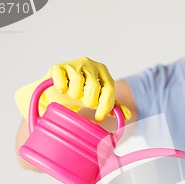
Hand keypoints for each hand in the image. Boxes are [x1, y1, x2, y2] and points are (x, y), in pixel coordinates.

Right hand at [14, 56, 131, 121]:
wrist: (60, 90)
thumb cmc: (83, 93)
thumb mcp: (100, 100)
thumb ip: (113, 106)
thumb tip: (127, 116)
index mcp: (103, 71)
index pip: (109, 90)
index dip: (105, 106)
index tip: (99, 118)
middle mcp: (90, 64)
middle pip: (94, 86)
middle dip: (89, 100)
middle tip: (85, 103)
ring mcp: (73, 64)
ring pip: (77, 82)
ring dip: (75, 94)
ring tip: (73, 95)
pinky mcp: (57, 67)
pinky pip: (61, 79)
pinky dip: (61, 88)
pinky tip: (62, 90)